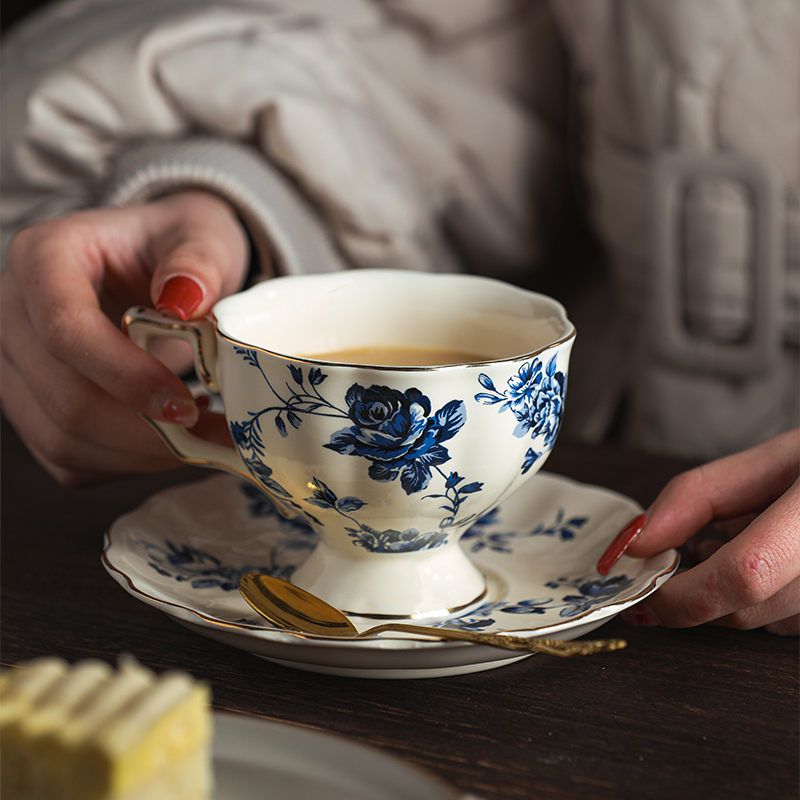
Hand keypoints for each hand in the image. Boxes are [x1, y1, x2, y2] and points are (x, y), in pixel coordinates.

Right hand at [1, 190, 249, 485]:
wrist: (160, 264)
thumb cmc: (176, 244)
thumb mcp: (200, 234)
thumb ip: (198, 261)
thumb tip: (185, 299)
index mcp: (45, 257)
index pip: (65, 330)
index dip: (126, 378)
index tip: (185, 405)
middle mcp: (13, 313)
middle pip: (64, 398)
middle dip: (145, 431)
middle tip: (216, 435)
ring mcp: (16, 366)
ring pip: (63, 437)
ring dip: (142, 454)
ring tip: (205, 438)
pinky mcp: (32, 406)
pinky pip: (69, 459)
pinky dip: (127, 463)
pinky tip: (173, 442)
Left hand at [600, 429, 798, 634]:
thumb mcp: (772, 460)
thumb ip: (698, 497)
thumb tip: (638, 541)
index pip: (745, 573)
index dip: (683, 590)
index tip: (644, 580)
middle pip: (743, 608)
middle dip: (694, 588)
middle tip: (686, 546)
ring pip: (762, 622)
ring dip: (726, 593)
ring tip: (742, 538)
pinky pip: (786, 623)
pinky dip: (759, 599)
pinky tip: (770, 560)